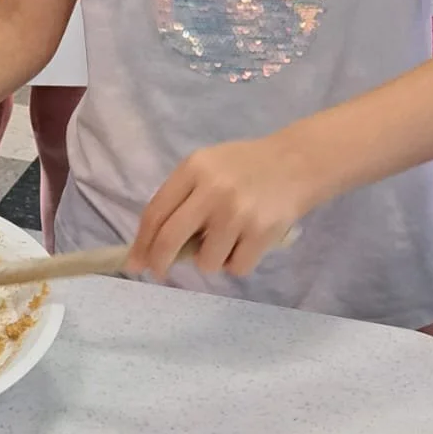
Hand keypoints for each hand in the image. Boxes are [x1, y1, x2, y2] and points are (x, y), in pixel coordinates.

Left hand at [128, 135, 311, 280]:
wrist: (298, 162)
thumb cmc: (245, 167)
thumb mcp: (209, 167)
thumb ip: (183, 198)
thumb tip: (154, 245)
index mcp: (193, 169)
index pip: (155, 212)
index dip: (141, 243)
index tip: (134, 262)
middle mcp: (211, 189)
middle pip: (169, 239)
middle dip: (159, 262)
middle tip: (160, 271)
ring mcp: (237, 212)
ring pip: (206, 262)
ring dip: (212, 260)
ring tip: (228, 240)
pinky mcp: (261, 232)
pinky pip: (235, 268)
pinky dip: (238, 263)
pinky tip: (248, 243)